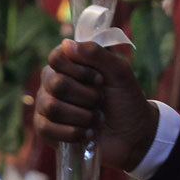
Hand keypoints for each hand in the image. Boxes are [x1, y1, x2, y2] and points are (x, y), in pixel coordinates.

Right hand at [34, 40, 158, 171]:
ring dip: (83, 116)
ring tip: (97, 119)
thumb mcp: (119, 72)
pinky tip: (87, 133)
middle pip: (56, 84)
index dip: (80, 71)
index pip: (57, 57)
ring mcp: (46, 105)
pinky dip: (72, 133)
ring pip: (52, 107)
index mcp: (69, 63)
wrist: (133, 135)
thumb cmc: (125, 100)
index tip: (100, 80)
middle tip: (101, 101)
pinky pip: (46, 129)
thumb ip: (96, 54)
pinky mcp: (46, 129)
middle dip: (87, 97)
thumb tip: (66, 44)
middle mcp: (53, 81)